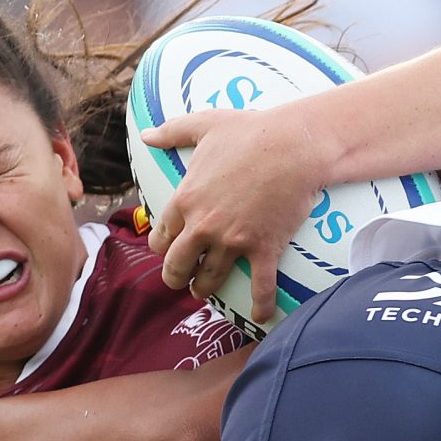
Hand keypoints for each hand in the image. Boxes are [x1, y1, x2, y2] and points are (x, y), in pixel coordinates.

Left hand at [139, 106, 330, 322]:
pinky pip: (260, 286)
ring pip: (210, 280)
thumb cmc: (250, 131)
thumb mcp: (205, 124)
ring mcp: (233, 241)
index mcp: (186, 199)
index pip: (161, 237)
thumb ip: (172, 131)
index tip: (167, 250)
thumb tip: (146, 135)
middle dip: (176, 277)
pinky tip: (260, 317)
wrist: (293, 145)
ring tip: (204, 291)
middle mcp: (204, 226)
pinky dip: (261, 304)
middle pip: (178, 266)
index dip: (162, 247)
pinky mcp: (263, 248)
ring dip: (205, 290)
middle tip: (180, 281)